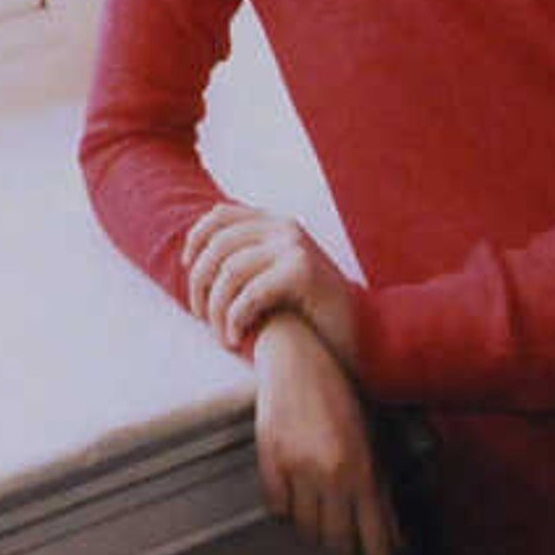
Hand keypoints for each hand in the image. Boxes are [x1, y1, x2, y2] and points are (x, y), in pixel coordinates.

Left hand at [181, 201, 365, 363]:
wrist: (365, 335)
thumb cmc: (313, 313)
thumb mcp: (277, 276)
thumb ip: (249, 259)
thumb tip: (196, 259)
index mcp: (277, 224)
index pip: (220, 216)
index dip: (196, 240)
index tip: (189, 270)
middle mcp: (285, 228)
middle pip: (217, 246)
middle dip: (200, 284)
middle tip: (201, 317)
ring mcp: (295, 247)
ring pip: (229, 272)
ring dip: (216, 309)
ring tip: (221, 335)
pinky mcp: (302, 272)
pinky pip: (249, 294)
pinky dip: (234, 319)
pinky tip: (235, 338)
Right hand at [251, 317, 401, 554]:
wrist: (301, 354)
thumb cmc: (346, 396)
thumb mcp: (375, 444)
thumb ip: (384, 495)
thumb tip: (398, 543)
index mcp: (366, 473)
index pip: (376, 547)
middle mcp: (332, 475)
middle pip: (337, 544)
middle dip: (345, 553)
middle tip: (347, 553)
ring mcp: (298, 467)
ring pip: (305, 528)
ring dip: (317, 530)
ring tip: (323, 514)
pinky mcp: (269, 457)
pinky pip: (276, 507)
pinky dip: (287, 511)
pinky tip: (296, 497)